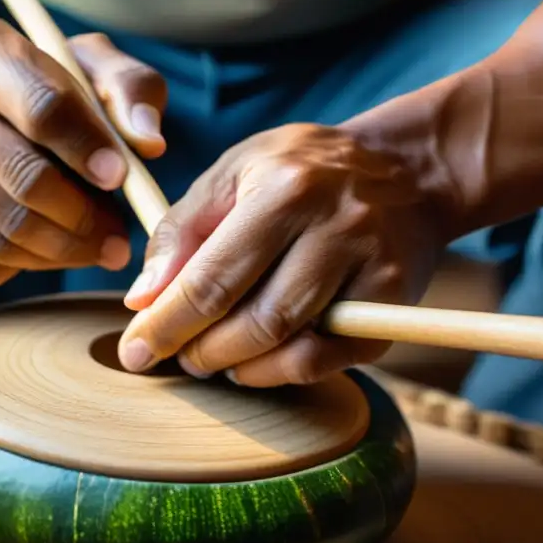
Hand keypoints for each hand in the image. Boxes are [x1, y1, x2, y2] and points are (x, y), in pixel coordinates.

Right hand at [0, 20, 166, 289]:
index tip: (121, 179)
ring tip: (96, 246)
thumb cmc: (30, 102)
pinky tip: (43, 252)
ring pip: (4, 232)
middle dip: (85, 216)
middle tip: (118, 235)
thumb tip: (150, 141)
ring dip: (64, 249)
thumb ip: (128, 91)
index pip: (41, 107)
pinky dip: (24, 269)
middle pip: (24, 178)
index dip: (89, 149)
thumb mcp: (83, 73)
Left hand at [117, 123, 446, 386]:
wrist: (407, 170)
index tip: (135, 351)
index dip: (167, 323)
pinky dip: (281, 371)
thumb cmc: (306, 170)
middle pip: (254, 322)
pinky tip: (257, 360)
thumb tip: (143, 298)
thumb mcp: (237, 171)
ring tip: (213, 355)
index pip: (213, 277)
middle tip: (178, 353)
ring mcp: (371, 267)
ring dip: (238, 365)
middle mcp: (335, 227)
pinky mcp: (392, 301)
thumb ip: (184, 229)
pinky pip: (328, 359)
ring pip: (292, 346)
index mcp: (286, 188)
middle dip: (201, 350)